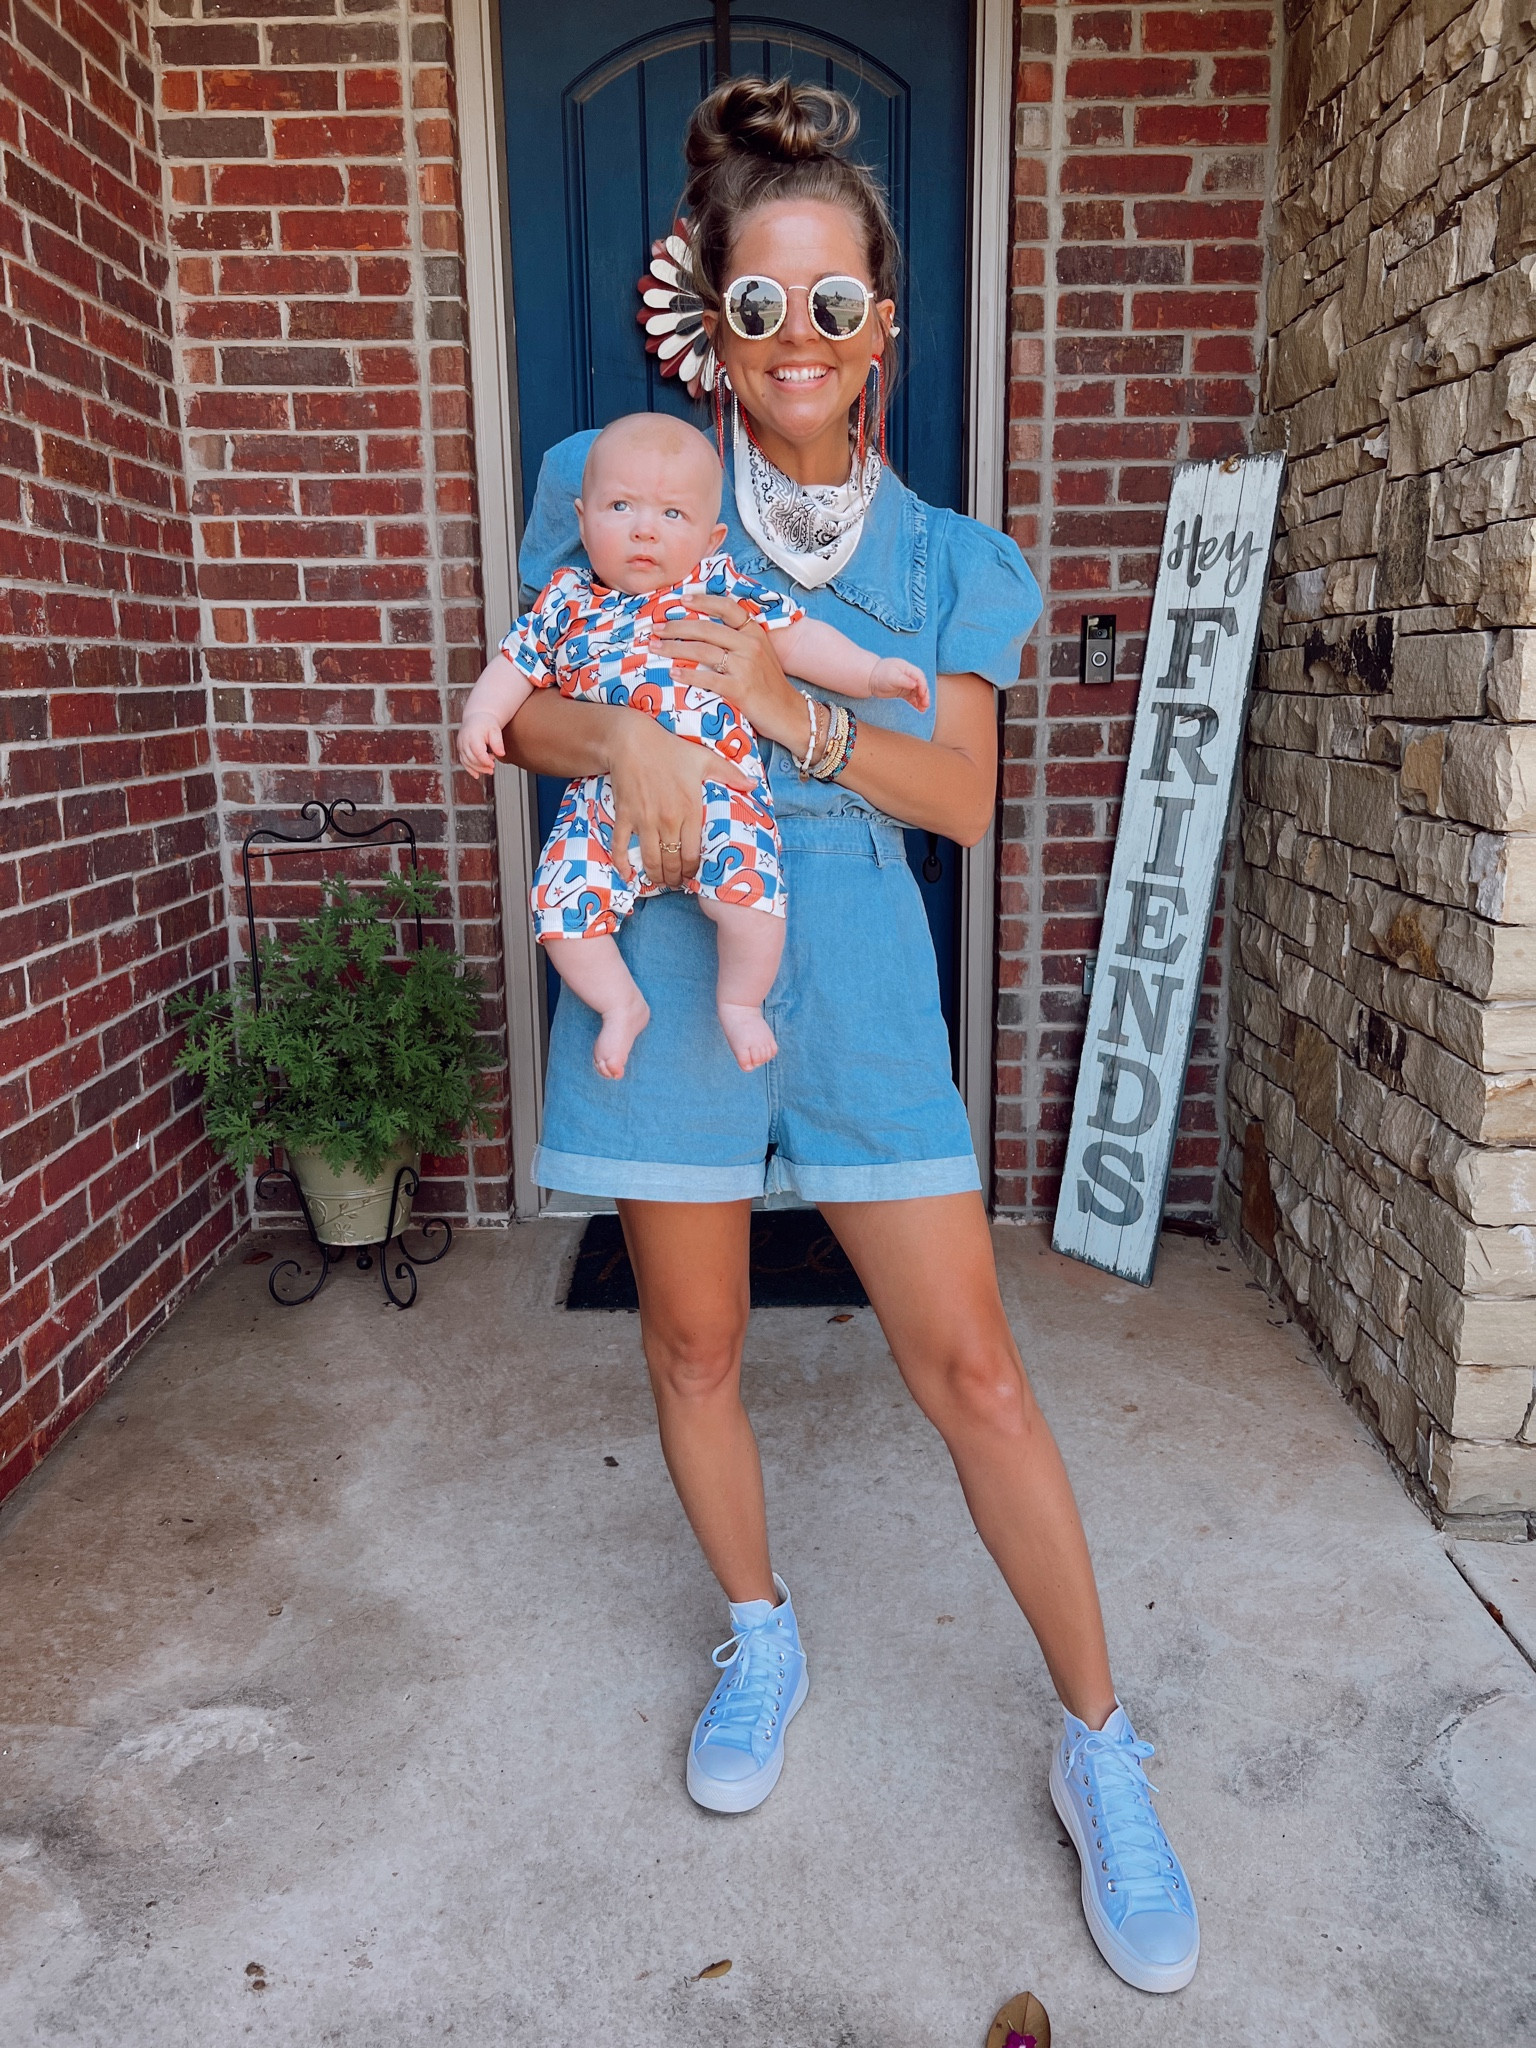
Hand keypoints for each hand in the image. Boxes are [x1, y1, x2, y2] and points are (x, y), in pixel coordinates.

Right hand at [458, 710, 506, 776]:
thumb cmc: (487, 724)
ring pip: (466, 762)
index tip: (493, 764)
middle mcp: (464, 741)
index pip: (477, 752)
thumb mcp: (495, 730)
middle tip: (492, 769)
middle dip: (482, 766)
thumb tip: (501, 754)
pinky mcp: (460, 749)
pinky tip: (477, 775)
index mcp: (473, 735)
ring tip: (489, 770)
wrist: (477, 717)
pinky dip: (470, 769)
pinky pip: (463, 762)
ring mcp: (460, 745)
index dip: (485, 761)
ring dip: (478, 769)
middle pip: (471, 759)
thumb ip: (498, 742)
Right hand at [607, 712, 755, 891]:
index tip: (693, 875)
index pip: (694, 854)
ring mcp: (644, 820)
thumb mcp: (704, 759)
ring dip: (656, 876)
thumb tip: (753, 784)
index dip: (694, 871)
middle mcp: (667, 820)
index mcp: (690, 810)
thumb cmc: (670, 749)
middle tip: (677, 882)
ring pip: (650, 860)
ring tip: (660, 881)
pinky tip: (627, 877)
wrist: (632, 740)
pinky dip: (622, 865)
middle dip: (676, 878)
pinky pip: (621, 847)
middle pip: (673, 862)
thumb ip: (729, 774)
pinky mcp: (624, 817)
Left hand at [652, 594, 804, 749]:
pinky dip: (688, 675)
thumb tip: (705, 632)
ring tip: (655, 647)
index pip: (728, 608)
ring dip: (674, 648)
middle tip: (655, 628)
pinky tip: (673, 674)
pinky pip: (708, 679)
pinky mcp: (740, 689)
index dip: (704, 601)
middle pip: (706, 629)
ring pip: (703, 651)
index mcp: (755, 633)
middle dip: (676, 627)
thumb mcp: (760, 655)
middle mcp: (750, 645)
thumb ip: (738, 641)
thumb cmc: (770, 686)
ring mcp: (746, 667)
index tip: (682, 599)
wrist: (790, 714)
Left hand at [867, 657, 930, 712]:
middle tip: (925, 704)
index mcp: (908, 669)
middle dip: (924, 695)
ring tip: (923, 709)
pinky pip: (912, 698)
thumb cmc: (880, 674)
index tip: (922, 694)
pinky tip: (919, 709)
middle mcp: (909, 677)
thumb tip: (915, 684)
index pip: (919, 677)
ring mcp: (906, 685)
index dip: (923, 686)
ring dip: (921, 700)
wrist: (870, 679)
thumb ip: (904, 680)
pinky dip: (916, 703)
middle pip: (921, 686)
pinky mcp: (903, 692)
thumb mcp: (892, 676)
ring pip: (917, 693)